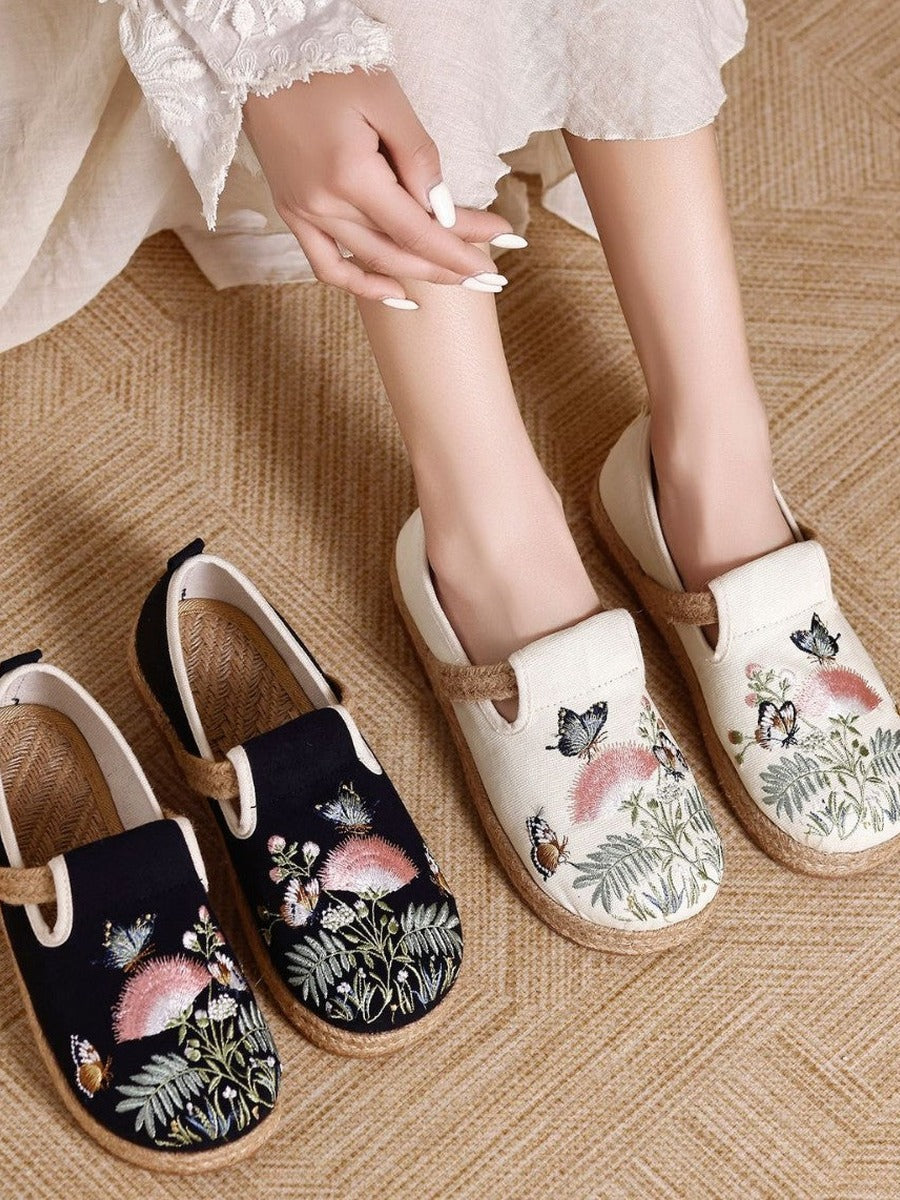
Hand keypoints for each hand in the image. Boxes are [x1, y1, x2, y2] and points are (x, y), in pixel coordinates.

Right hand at [242, 67, 523, 305]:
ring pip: (370, 262)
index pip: (418, 230)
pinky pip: (327, 266)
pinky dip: (361, 283)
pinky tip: (394, 291)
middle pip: (400, 252)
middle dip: (448, 265)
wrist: (263, 57)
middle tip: (489, 274)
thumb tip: (443, 210)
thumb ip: (418, 157)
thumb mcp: (386, 99)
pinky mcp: (292, 214)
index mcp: (351, 177)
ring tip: (455, 279)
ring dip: (417, 275)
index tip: (498, 250)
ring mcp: (304, 215)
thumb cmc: (328, 68)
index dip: (459, 247)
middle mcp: (324, 206)